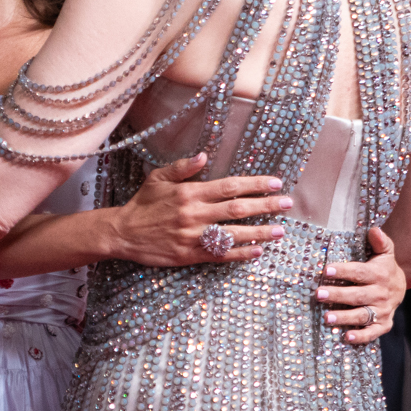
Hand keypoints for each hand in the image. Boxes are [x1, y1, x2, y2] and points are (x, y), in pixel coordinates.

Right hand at [104, 153, 291, 265]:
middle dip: (265, 206)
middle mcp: (194, 214)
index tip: (275, 183)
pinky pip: (220, 255)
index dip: (254, 185)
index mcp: (189, 193)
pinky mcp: (190, 255)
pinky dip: (240, 254)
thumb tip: (204, 155)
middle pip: (237, 209)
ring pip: (233, 234)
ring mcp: (193, 236)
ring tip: (280, 230)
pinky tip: (257, 251)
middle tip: (287, 203)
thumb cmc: (143, 204)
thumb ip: (183, 167)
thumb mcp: (158, 178)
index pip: (229, 187)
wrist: (123, 233)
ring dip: (259, 232)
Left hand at [316, 226, 405, 345]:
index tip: (326, 270)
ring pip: (362, 315)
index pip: (360, 273)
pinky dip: (361, 337)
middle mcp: (382, 294)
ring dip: (345, 317)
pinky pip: (373, 332)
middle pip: (357, 296)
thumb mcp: (384, 253)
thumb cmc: (384, 267)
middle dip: (337, 295)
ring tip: (326, 317)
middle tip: (317, 294)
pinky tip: (346, 337)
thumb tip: (374, 230)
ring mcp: (383, 310)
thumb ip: (380, 242)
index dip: (344, 271)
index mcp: (380, 275)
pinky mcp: (383, 324)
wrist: (401, 286)